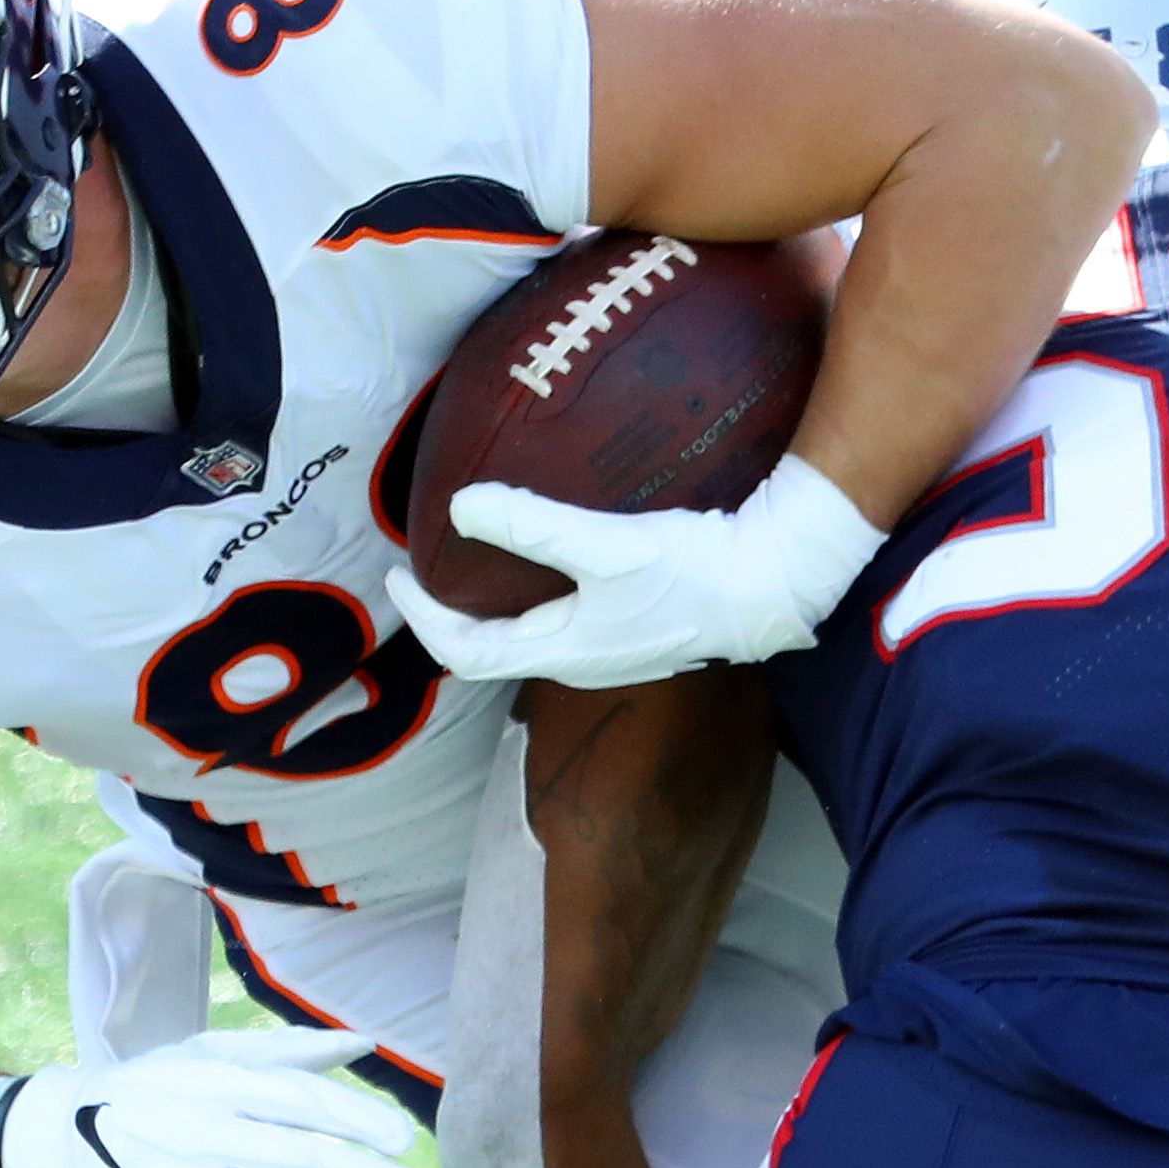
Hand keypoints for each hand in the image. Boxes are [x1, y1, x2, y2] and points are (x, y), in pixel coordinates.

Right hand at [0, 1027, 422, 1167]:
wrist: (59, 1138)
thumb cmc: (152, 1089)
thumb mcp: (207, 1053)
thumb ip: (288, 1050)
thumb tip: (364, 1044)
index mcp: (213, 1080)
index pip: (302, 1100)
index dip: (361, 1120)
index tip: (403, 1140)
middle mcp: (198, 1131)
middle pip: (298, 1159)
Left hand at [390, 458, 885, 689]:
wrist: (771, 586)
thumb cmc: (692, 573)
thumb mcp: (606, 544)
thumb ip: (532, 525)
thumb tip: (460, 506)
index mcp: (560, 651)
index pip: (465, 651)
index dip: (422, 616)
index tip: (397, 575)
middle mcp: (579, 661)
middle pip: (492, 650)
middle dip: (452, 613)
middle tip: (429, 568)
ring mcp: (611, 651)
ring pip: (530, 637)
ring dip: (494, 605)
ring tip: (477, 561)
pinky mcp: (637, 630)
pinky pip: (565, 619)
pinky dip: (535, 594)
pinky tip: (548, 560)